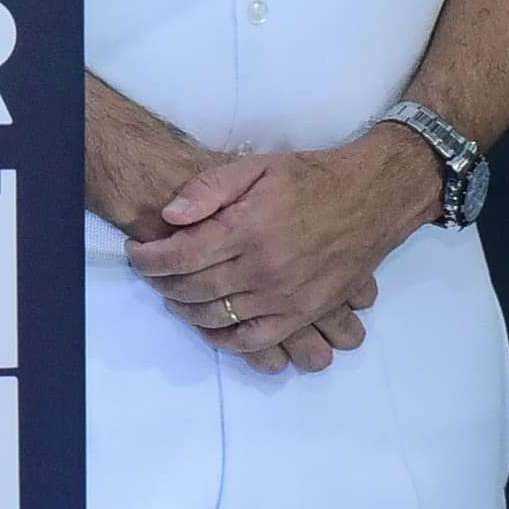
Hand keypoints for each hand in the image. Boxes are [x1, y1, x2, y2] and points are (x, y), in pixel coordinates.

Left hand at [127, 128, 436, 357]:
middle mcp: (265, 270)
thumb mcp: (255, 167)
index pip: (180, 256)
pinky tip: (212, 326)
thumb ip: (208, 189)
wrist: (372, 199)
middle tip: (150, 271)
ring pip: (218, 318)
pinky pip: (256, 341)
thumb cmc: (309, 179)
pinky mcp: (305, 314)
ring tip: (173, 294)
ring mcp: (286, 298)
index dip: (148, 258)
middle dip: (161, 283)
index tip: (135, 251)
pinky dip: (227, 341)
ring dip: (186, 310)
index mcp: (248, 230)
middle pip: (193, 290)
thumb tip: (169, 216)